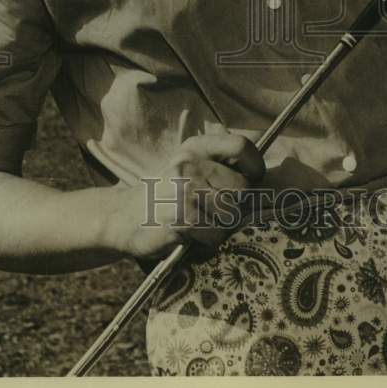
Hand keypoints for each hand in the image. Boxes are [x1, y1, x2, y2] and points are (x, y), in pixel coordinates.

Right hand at [106, 132, 264, 259]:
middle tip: (215, 211)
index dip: (253, 167)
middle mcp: (189, 163)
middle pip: (242, 188)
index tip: (250, 181)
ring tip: (200, 223)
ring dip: (221, 227)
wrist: (124, 218)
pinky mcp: (180, 217)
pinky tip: (190, 235)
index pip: (242, 146)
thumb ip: (220, 162)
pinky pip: (216, 235)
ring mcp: (184, 189)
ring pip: (232, 214)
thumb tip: (262, 176)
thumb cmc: (167, 194)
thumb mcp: (189, 164)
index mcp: (195, 146)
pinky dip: (208, 241)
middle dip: (236, 206)